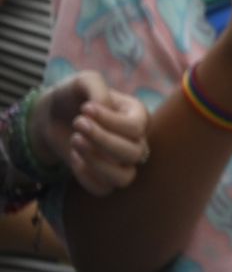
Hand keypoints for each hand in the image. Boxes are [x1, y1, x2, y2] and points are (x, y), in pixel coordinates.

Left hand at [33, 72, 150, 195]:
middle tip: (77, 123)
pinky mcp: (103, 178)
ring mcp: (121, 162)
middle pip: (134, 153)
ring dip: (97, 163)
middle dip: (102, 140)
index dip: (110, 121)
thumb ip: (96, 86)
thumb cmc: (73, 97)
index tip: (84, 109)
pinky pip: (104, 189)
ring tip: (75, 141)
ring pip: (125, 178)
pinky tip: (73, 158)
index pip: (137, 128)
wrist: (52, 116)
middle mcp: (136, 141)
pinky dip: (86, 177)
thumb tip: (102, 107)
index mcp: (138, 116)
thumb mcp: (84, 81)